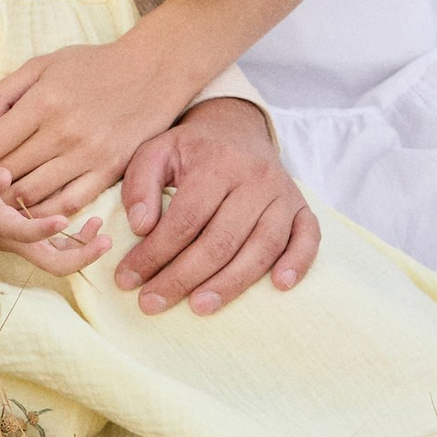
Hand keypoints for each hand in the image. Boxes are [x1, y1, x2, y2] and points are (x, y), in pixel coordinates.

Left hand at [0, 37, 198, 218]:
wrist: (153, 72)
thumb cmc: (92, 66)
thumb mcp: (41, 66)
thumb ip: (2, 97)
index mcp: (43, 103)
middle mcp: (64, 133)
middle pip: (4, 175)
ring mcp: (88, 157)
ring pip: (31, 195)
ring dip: (6, 201)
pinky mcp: (108, 173)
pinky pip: (67, 204)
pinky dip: (42, 211)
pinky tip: (28, 206)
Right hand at [0, 165, 112, 274]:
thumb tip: (3, 175)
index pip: (25, 236)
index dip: (44, 230)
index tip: (63, 218)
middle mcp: (14, 241)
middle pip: (53, 263)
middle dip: (82, 255)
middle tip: (107, 239)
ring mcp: (22, 241)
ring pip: (58, 256)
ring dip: (83, 247)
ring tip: (102, 225)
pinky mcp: (24, 235)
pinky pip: (55, 244)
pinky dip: (75, 236)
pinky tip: (86, 215)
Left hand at [116, 96, 319, 315]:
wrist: (238, 128)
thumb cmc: (192, 149)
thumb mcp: (155, 152)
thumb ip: (139, 185)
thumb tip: (141, 227)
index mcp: (217, 163)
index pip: (184, 220)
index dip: (154, 254)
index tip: (127, 280)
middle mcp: (256, 178)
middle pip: (221, 240)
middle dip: (183, 277)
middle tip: (152, 302)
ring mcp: (284, 195)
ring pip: (262, 247)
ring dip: (230, 284)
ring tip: (199, 307)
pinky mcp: (302, 208)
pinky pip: (308, 238)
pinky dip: (298, 263)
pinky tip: (279, 287)